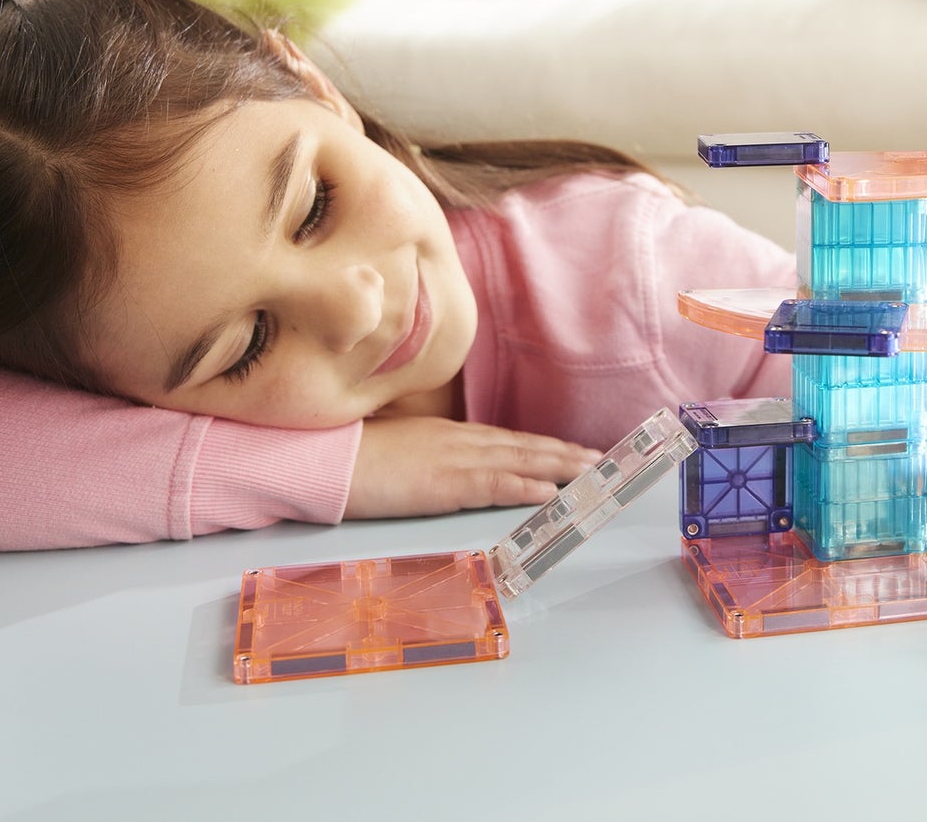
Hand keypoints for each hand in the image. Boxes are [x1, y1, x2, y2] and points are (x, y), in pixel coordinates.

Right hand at [346, 416, 600, 519]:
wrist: (326, 458)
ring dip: (559, 467)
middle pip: (523, 446)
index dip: (543, 445)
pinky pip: (494, 484)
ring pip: (520, 461)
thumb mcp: (402, 450)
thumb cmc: (355, 456)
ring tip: (590, 473)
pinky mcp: (445, 484)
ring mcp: (455, 460)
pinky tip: (549, 492)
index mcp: (450, 435)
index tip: (571, 450)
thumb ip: (432, 457)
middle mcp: (460, 441)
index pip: (508, 440)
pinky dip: (525, 487)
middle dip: (564, 453)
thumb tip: (447, 469)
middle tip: (599, 460)